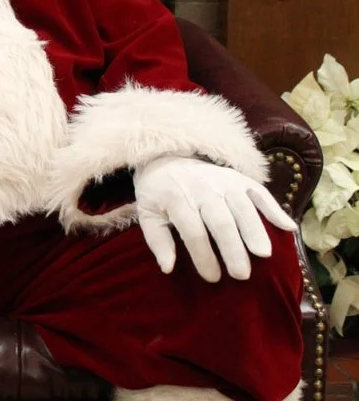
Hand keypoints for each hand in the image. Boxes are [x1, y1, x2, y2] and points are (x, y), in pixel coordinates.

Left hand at [134, 154, 296, 281]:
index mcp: (176, 198)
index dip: (203, 255)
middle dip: (232, 248)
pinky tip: (289, 227)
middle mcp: (202, 188)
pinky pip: (260, 192)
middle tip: (242, 274)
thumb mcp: (147, 214)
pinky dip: (275, 209)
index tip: (212, 277)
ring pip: (243, 207)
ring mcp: (223, 181)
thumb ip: (157, 240)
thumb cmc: (159, 195)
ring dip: (255, 230)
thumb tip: (167, 268)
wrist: (167, 159)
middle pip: (220, 220)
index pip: (192, 230)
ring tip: (264, 255)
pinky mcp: (240, 178)